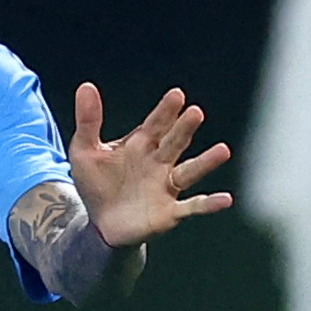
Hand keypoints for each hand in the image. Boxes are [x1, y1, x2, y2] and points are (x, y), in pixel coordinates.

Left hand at [66, 81, 231, 249]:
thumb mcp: (84, 151)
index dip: (166, 111)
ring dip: (206, 162)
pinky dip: (208, 204)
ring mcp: (167, 187)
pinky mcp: (169, 212)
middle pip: (175, 143)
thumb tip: (85, 86)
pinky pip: (192, 207)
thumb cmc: (97, 185)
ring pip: (189, 171)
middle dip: (184, 129)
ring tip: (223, 150)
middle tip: (195, 113)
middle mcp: (159, 163)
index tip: (176, 95)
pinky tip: (225, 200)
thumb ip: (88, 121)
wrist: (100, 224)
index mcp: (141, 145)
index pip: (156, 124)